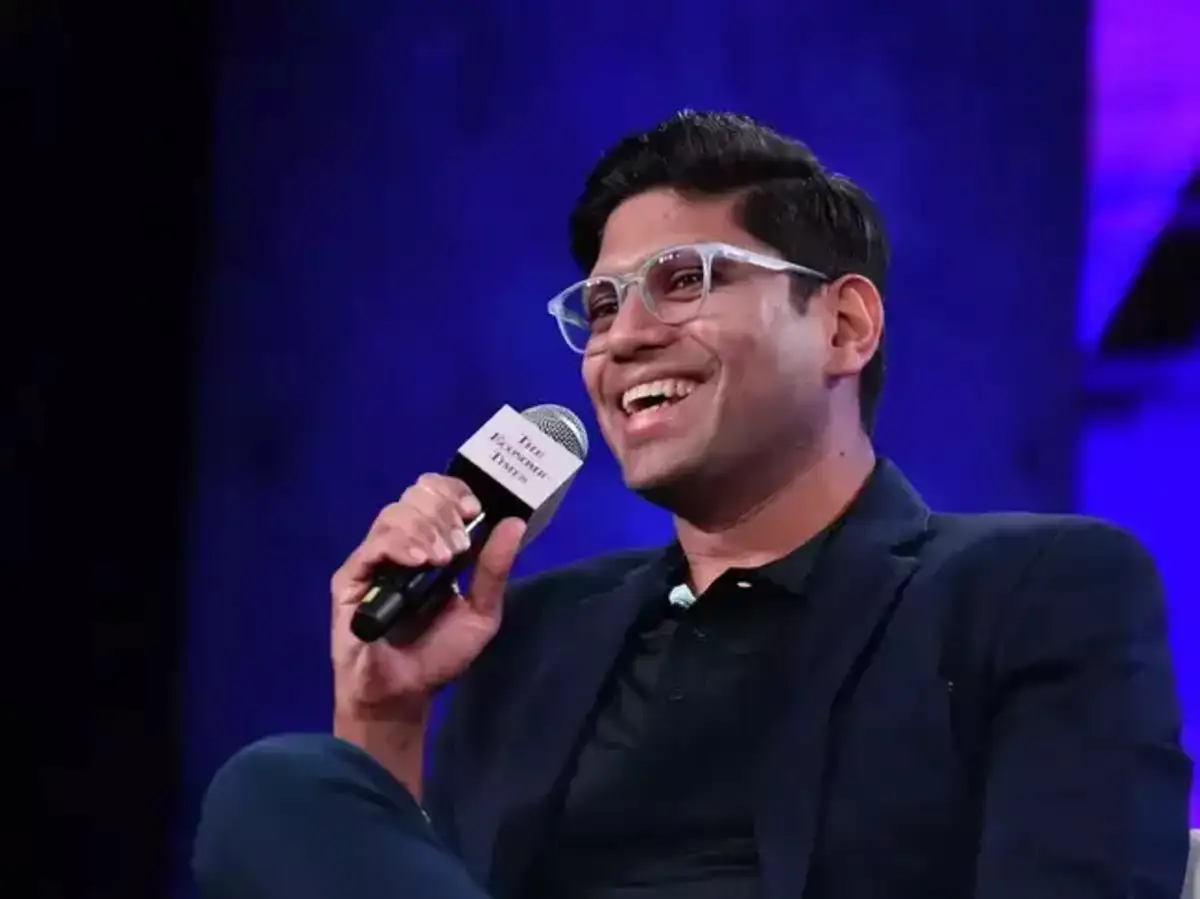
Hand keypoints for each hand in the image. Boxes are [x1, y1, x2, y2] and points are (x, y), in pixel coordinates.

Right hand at [330, 474, 525, 719]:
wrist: (403, 692)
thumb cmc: (440, 653)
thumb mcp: (480, 611)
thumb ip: (494, 568)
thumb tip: (515, 522)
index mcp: (434, 544)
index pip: (438, 494)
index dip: (456, 492)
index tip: (474, 511)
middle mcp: (403, 544)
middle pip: (417, 494)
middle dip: (443, 511)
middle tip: (457, 547)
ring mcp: (376, 558)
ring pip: (395, 513)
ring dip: (425, 528)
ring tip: (442, 559)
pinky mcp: (351, 576)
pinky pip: (373, 543)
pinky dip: (400, 544)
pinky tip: (419, 561)